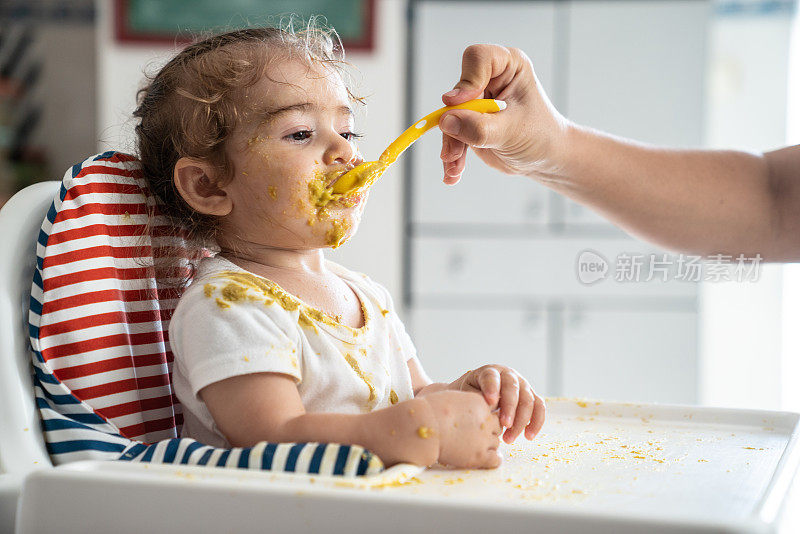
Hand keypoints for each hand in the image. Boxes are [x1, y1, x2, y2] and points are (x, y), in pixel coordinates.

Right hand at [422, 390, 501, 468]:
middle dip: (487, 433)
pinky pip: (496, 460)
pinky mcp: (480, 456)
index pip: (492, 413)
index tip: (473, 425)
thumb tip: (469, 415)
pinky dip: (491, 460)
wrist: (422, 425)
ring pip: (495, 444)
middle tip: (472, 437)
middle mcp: (486, 420)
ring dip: (486, 446)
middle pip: (497, 428)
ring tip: (470, 448)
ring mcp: (484, 439)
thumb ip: (466, 405)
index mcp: (481, 404)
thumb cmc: (430, 411)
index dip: (483, 420)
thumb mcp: (453, 399)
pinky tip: (480, 459)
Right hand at [439, 44, 570, 183]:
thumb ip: (479, 126)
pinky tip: (453, 173)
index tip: (458, 103)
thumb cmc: (540, 137)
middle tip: (454, 152)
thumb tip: (445, 121)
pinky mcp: (469, 122)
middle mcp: (489, 79)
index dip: (466, 81)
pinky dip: (452, 155)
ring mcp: (477, 101)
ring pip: (449, 117)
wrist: (544, 159)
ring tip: (454, 169)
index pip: (478, 59)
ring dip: (450, 145)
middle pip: (457, 94)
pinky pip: (451, 134)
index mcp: (508, 66)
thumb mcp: (511, 131)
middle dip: (454, 125)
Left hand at [451, 365, 545, 443]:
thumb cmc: (470, 395)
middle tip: (504, 425)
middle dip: (510, 408)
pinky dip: (536, 422)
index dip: (492, 388)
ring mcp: (522, 384)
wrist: (477, 394)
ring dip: (521, 420)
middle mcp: (508, 375)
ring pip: (528, 400)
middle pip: (513, 388)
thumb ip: (476, 398)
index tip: (489, 402)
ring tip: (508, 439)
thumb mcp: (467, 394)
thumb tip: (487, 408)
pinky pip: (539, 407)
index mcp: (490, 371)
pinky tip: (528, 436)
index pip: (492, 377)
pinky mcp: (531, 396)